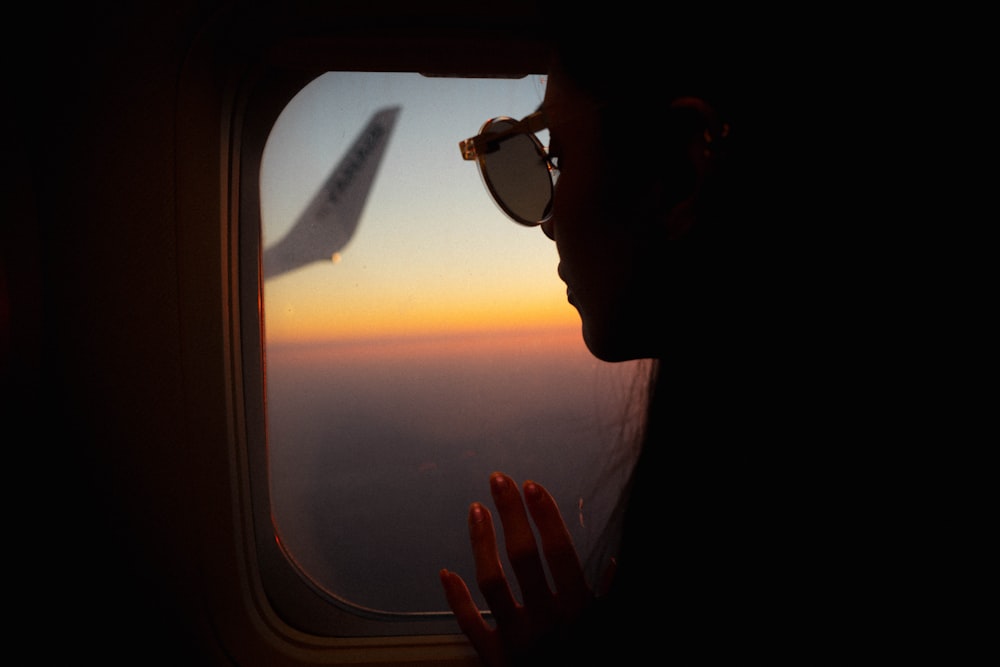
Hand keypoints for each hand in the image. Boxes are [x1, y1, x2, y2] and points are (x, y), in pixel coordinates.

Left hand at [440, 472, 613, 666]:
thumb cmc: (594, 661)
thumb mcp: (612, 630)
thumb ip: (612, 599)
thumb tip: (616, 563)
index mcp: (578, 611)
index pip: (560, 553)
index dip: (545, 516)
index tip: (532, 485)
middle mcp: (546, 622)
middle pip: (523, 558)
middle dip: (511, 515)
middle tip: (498, 480)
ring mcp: (518, 641)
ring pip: (492, 583)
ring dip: (481, 543)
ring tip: (475, 510)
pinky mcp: (496, 661)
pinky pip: (471, 627)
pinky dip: (456, 600)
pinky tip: (445, 573)